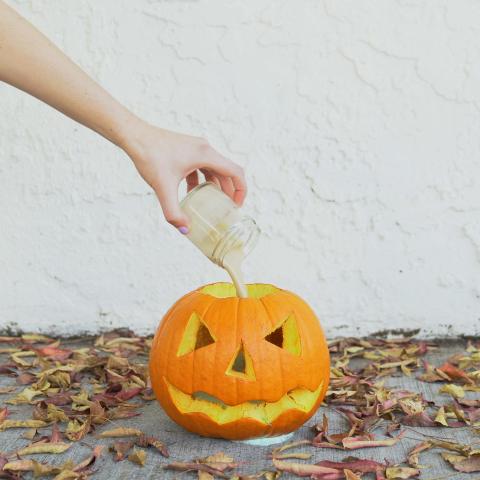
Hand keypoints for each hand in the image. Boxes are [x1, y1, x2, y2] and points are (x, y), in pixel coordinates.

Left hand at [123, 120, 246, 231]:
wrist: (133, 136)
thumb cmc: (149, 156)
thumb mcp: (163, 187)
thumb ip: (173, 211)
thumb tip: (184, 229)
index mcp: (206, 155)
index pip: (235, 172)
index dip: (241, 190)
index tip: (237, 206)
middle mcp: (204, 149)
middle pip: (226, 172)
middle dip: (229, 191)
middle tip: (226, 209)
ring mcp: (195, 148)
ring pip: (214, 169)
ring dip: (216, 186)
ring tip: (213, 203)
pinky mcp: (186, 150)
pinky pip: (202, 166)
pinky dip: (201, 180)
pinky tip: (191, 193)